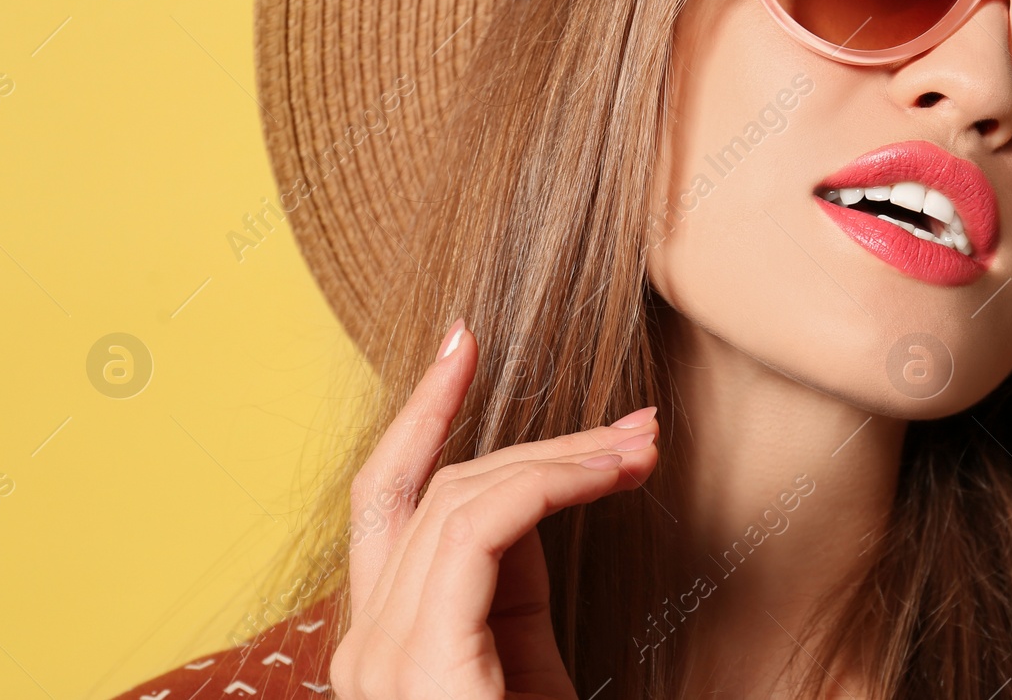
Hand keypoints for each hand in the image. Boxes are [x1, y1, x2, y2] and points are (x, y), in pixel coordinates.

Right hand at [330, 319, 659, 698]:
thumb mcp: (522, 666)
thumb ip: (510, 582)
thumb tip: (547, 485)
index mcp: (384, 639)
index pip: (388, 499)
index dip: (423, 413)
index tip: (463, 344)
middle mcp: (366, 642)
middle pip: (434, 488)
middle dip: (537, 437)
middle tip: (634, 423)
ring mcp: (381, 655)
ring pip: (462, 497)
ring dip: (565, 456)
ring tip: (644, 446)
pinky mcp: (420, 661)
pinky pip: (479, 526)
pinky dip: (551, 482)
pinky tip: (612, 473)